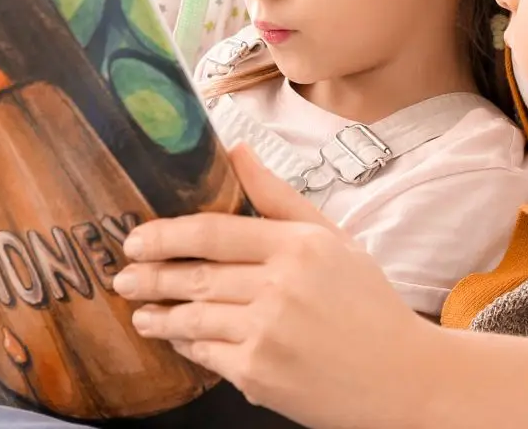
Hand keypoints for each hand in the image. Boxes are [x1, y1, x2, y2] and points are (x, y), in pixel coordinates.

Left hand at [112, 146, 441, 428]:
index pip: (213, 232)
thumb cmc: (369, 307)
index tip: (136, 238)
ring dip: (159, 316)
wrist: (404, 379)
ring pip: (192, 318)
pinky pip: (206, 355)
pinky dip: (188, 347)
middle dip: (149, 276)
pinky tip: (179, 340)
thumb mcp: (333, 240)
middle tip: (123, 276)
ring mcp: (267, 332)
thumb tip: (236, 148)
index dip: (165, 235)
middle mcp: (280, 286)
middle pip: (194, 275)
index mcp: (299, 246)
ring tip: (141, 313)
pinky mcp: (259, 374)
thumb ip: (279, 197)